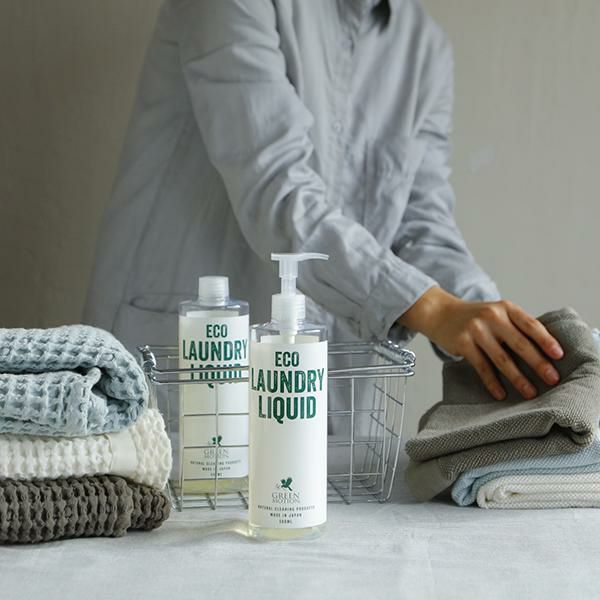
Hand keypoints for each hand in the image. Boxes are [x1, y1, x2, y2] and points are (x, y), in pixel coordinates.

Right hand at [398, 286, 563, 400]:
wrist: (439, 312)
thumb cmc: (474, 317)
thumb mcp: (496, 313)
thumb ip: (515, 327)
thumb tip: (544, 354)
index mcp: (505, 308)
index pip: (530, 324)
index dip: (546, 340)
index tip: (559, 355)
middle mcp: (492, 316)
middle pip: (519, 343)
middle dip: (538, 363)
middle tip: (552, 379)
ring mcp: (476, 329)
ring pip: (502, 358)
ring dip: (518, 378)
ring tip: (530, 392)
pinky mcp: (462, 342)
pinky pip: (481, 366)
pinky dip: (492, 382)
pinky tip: (500, 393)